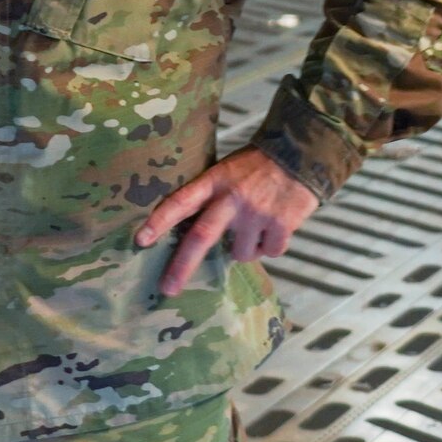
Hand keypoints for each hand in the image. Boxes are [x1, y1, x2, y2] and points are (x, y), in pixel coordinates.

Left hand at [135, 147, 318, 296]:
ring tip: (257, 225)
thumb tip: (193, 234)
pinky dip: (271, 246)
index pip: (181, 201)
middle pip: (202, 237)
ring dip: (246, 248)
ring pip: (241, 253)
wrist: (301, 152)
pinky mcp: (281, 224)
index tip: (140, 240)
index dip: (160, 221)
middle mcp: (232, 198)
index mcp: (215, 181)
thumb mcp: (228, 171)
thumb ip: (212, 196)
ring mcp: (257, 213)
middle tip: (168, 289)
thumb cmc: (259, 165)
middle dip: (182, 266)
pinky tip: (277, 225)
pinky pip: (269, 252)